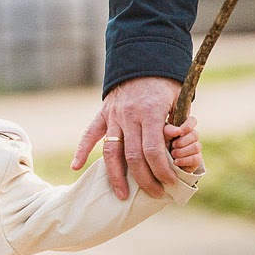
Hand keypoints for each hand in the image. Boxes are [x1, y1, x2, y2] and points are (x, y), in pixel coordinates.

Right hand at [72, 76, 180, 199]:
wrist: (144, 59)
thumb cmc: (166, 84)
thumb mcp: (178, 101)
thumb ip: (176, 125)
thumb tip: (177, 152)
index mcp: (150, 113)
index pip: (153, 150)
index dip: (161, 170)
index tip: (169, 182)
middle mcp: (129, 116)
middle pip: (133, 156)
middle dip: (144, 179)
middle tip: (154, 194)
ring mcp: (113, 116)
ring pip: (111, 152)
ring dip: (116, 176)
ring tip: (121, 195)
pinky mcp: (103, 114)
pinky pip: (89, 135)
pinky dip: (81, 151)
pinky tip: (76, 167)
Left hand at [165, 115, 201, 170]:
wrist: (160, 165)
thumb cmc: (160, 147)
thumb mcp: (161, 137)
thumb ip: (168, 131)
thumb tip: (178, 131)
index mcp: (182, 129)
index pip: (192, 120)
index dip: (188, 125)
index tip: (180, 132)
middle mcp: (191, 137)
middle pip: (195, 134)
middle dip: (183, 141)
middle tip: (173, 145)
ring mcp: (194, 148)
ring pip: (196, 146)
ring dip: (182, 151)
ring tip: (173, 154)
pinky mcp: (195, 160)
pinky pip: (196, 159)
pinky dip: (184, 160)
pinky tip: (176, 162)